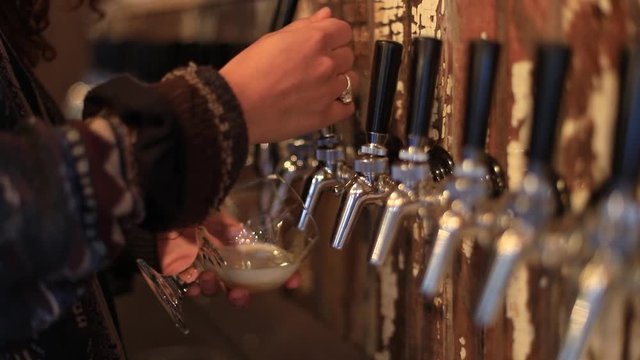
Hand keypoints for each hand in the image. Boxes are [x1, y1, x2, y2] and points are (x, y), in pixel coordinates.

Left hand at [156, 212, 299, 306]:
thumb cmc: (191, 207)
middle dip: (241, 296)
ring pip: (215, 288)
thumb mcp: (216, 213)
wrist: (162, 208)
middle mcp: (222, 256)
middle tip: (239, 295)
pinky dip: (194, 289)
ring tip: (207, 278)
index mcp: (237, 243)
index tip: (292, 282)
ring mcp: (202, 266)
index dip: (280, 274)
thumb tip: (243, 239)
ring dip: (214, 289)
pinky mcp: (181, 272)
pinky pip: (191, 287)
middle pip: (238, 285)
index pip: (264, 263)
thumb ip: (230, 228)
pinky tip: (192, 285)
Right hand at [220, 7, 357, 143]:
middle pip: (347, 56)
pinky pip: (347, 107)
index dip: (334, 37)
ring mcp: (328, 90)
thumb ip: (304, 27)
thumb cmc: (247, 73)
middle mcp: (326, 63)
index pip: (343, 31)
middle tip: (313, 67)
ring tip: (314, 87)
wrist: (236, 106)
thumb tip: (325, 15)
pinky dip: (340, 105)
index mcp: (314, 40)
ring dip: (336, 81)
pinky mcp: (325, 115)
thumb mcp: (273, 39)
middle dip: (334, 59)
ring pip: (349, 80)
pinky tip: (326, 103)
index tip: (326, 43)